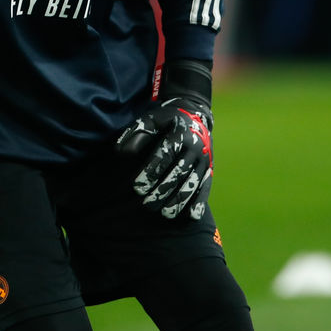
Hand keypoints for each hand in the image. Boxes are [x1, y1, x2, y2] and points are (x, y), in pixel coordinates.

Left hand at [117, 96, 213, 219]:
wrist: (196, 114)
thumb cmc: (167, 120)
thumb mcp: (152, 120)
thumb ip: (137, 133)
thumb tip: (120, 151)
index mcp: (180, 134)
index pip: (164, 155)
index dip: (150, 171)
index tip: (137, 186)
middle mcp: (195, 148)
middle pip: (178, 172)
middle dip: (162, 190)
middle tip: (147, 203)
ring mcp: (204, 160)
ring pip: (192, 183)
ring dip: (179, 200)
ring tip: (165, 213)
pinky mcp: (209, 170)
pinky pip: (206, 187)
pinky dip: (200, 202)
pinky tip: (192, 216)